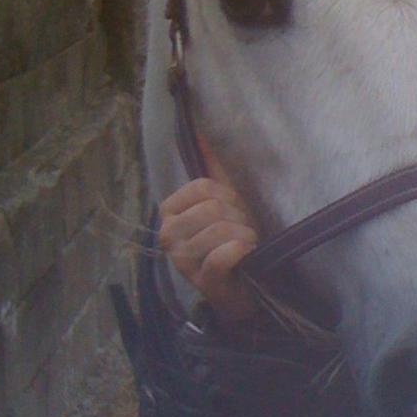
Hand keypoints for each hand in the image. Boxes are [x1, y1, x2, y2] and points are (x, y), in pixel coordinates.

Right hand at [157, 143, 259, 320]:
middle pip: (211, 208)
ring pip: (218, 231)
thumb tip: (202, 130)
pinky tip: (247, 255)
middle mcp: (169, 236)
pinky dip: (240, 251)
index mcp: (171, 213)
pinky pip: (222, 256)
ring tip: (247, 246)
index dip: (228, 196)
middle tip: (244, 232)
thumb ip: (214, 168)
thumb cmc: (234, 239)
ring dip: (244, 236)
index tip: (236, 211)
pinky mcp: (204, 283)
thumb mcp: (225, 201)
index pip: (201, 187)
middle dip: (238, 218)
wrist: (248, 285)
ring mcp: (183, 262)